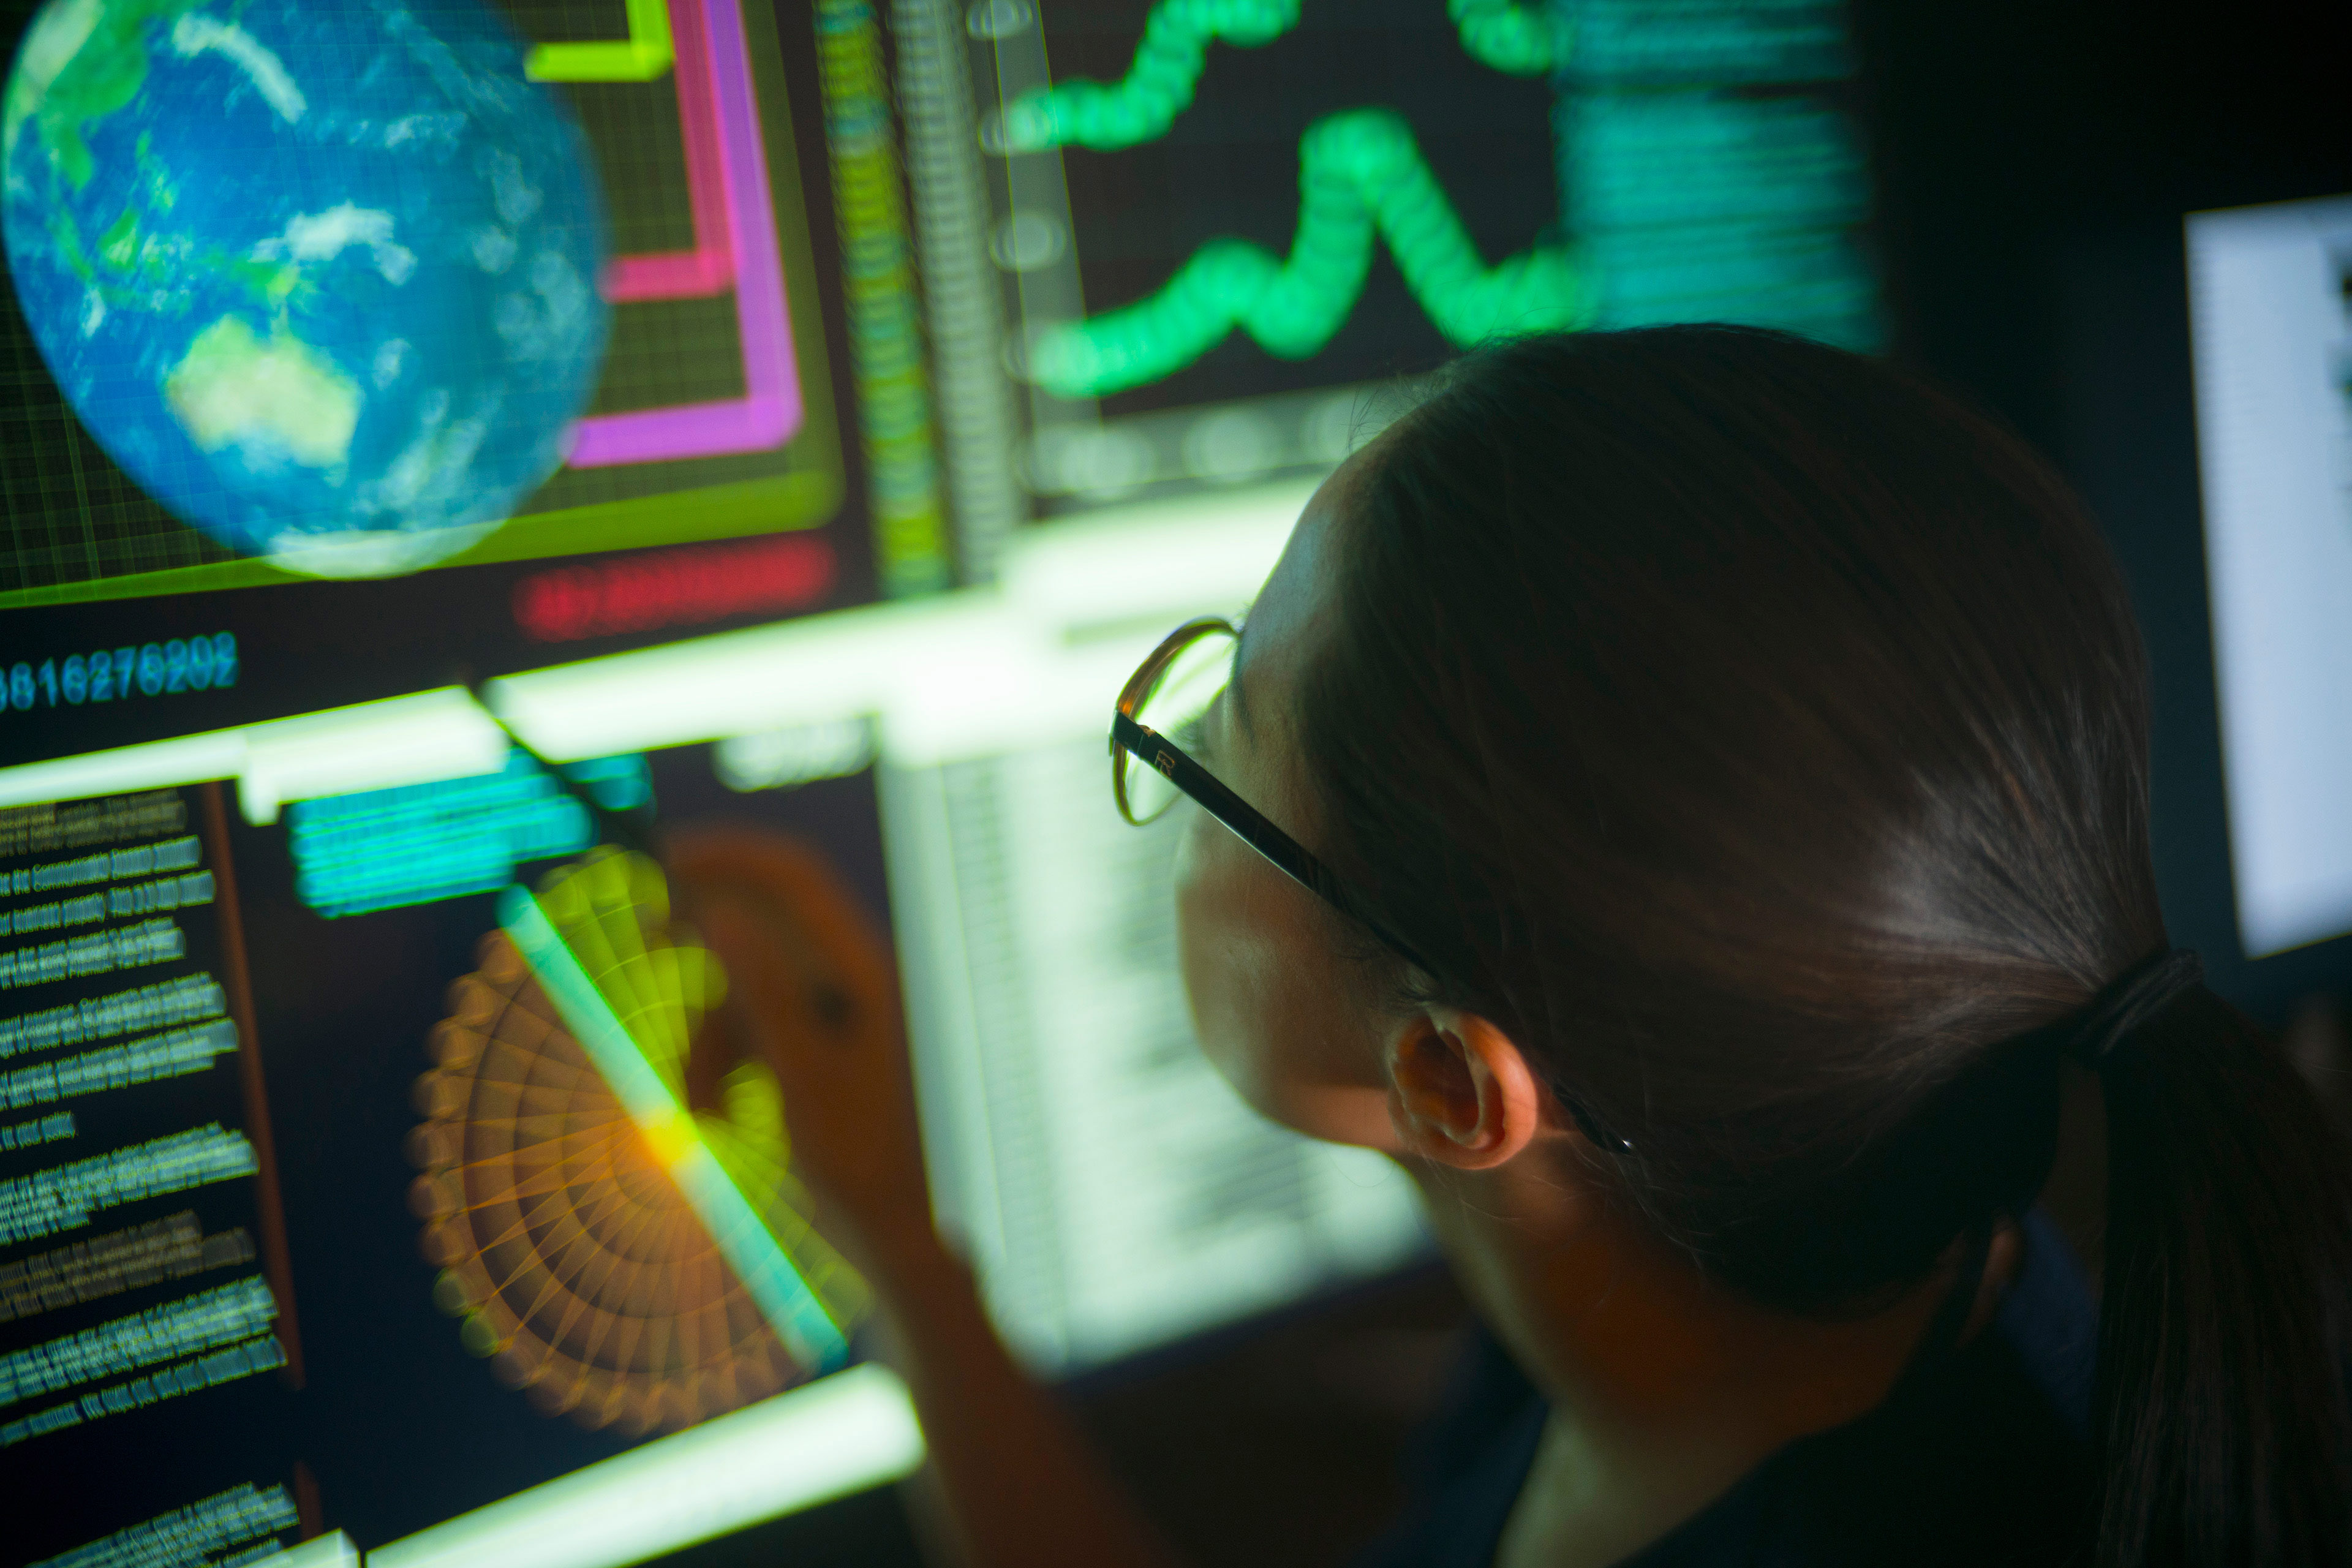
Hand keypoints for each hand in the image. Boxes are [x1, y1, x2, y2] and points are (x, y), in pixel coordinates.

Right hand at [667, 826, 939, 1277]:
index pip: (794, 876)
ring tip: (698, 1111)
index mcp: (865, 970)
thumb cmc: (858, 1160)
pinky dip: (727, 1063)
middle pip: (765, 926)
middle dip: (704, 945)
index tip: (664, 857)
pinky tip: (716, 1119)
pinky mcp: (822, 1045)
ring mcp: (839, 1012)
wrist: (891, 1232)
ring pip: (748, 989)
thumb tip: (717, 913)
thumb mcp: (799, 1072)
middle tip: (646, 936)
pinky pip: (757, 1029)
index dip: (729, 854)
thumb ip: (762, 989)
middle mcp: (856, 979)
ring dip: (708, 1040)